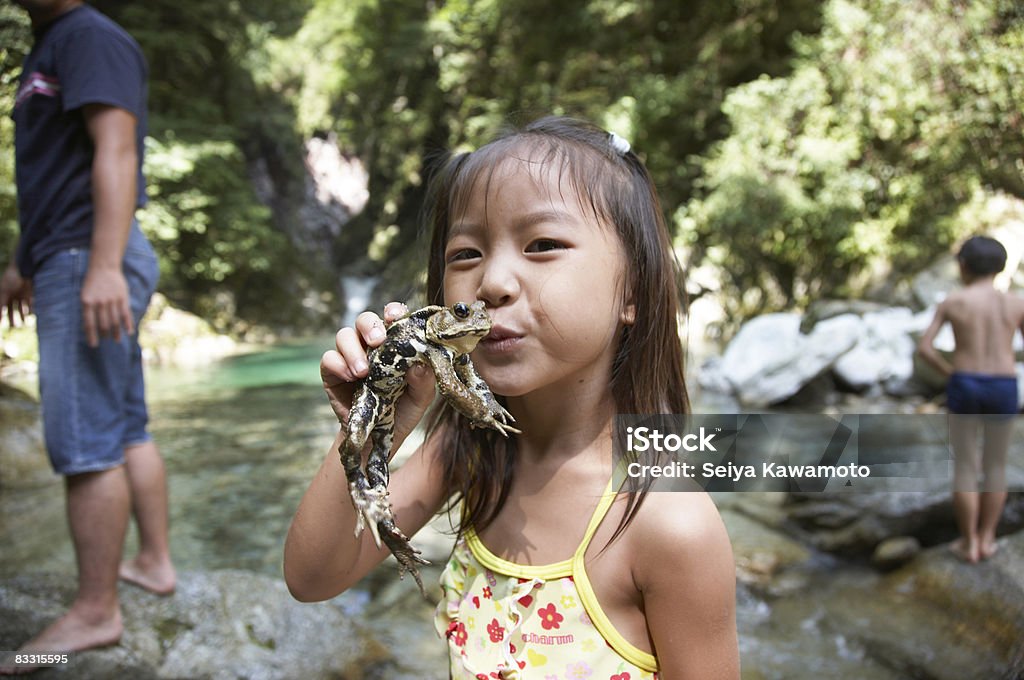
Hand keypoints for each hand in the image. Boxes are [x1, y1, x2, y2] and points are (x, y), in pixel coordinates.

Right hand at [0, 263, 31, 327]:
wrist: (25, 268)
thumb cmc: (12, 279)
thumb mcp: (4, 292)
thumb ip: (1, 304)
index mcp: (4, 294)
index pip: (2, 307)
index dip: (1, 315)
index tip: (0, 324)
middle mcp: (12, 295)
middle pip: (11, 309)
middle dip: (13, 318)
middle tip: (14, 327)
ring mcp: (21, 294)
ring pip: (21, 308)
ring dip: (22, 316)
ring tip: (23, 323)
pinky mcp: (30, 293)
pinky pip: (30, 303)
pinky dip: (30, 309)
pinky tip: (30, 315)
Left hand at [81, 265, 133, 346]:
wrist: (104, 267)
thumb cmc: (92, 283)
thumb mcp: (85, 295)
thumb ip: (89, 310)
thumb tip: (91, 328)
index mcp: (87, 302)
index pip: (89, 324)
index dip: (92, 336)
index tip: (94, 345)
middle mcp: (99, 302)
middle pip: (103, 324)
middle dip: (105, 334)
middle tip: (105, 339)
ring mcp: (112, 300)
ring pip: (115, 321)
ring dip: (116, 332)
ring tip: (117, 340)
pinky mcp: (122, 298)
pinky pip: (125, 314)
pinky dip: (127, 324)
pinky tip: (129, 332)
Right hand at [320, 302, 435, 451]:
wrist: (378, 439)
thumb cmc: (402, 412)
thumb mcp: (420, 399)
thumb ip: (424, 382)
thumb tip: (420, 365)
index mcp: (395, 344)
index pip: (392, 318)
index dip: (392, 311)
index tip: (395, 316)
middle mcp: (371, 346)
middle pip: (364, 319)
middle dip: (369, 325)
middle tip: (377, 341)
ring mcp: (350, 357)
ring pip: (344, 335)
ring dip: (353, 349)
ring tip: (363, 371)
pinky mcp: (332, 373)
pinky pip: (329, 359)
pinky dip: (338, 364)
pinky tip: (350, 378)